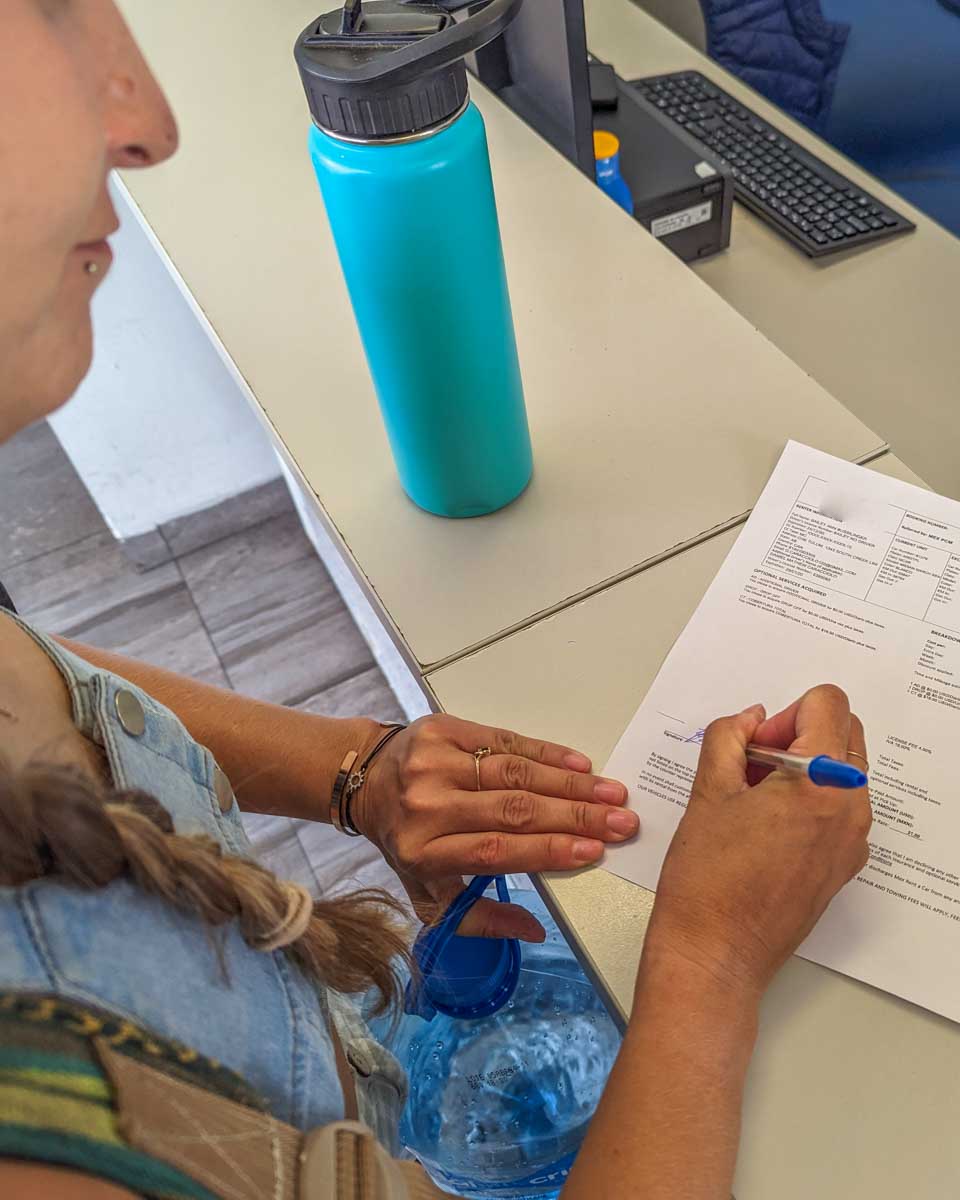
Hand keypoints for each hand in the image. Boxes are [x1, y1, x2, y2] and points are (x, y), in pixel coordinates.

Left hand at [353, 714, 635, 939]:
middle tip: (621, 821)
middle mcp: (426, 806)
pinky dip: (546, 752)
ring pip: (515, 773)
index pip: (496, 851)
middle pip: (513, 810)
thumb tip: (535, 930)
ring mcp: (434, 763)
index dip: (548, 851)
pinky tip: (579, 764)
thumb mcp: (428, 893)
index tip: (594, 851)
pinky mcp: (444, 729)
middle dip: (575, 817)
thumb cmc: (405, 841)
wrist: (363, 779)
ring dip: (570, 784)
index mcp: (422, 852)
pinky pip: (504, 739)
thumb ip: (478, 917)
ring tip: (610, 793)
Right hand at [643, 684, 870, 999]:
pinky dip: (810, 802)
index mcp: (823, 782)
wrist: (715, 952)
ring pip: (842, 770)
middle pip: (843, 732)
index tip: (755, 747)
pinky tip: (765, 829)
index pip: (827, 703)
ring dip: (803, 768)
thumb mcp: (708, 790)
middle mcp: (851, 808)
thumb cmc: (708, 881)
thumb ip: (729, 737)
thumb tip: (749, 719)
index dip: (784, 715)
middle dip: (797, 735)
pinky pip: (840, 808)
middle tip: (751, 769)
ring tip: (753, 802)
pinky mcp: (845, 864)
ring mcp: (853, 840)